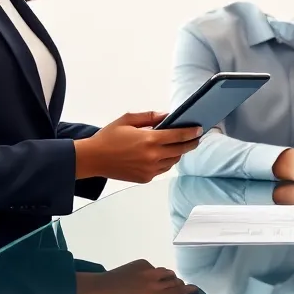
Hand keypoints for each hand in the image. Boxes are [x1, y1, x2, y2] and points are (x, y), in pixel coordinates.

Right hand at [74, 112, 200, 182]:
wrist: (93, 159)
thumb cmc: (108, 137)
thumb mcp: (127, 120)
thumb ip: (149, 117)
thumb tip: (167, 116)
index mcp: (149, 140)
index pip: (178, 136)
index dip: (191, 133)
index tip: (200, 129)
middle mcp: (152, 156)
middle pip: (180, 150)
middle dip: (191, 143)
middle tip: (197, 138)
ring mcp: (150, 169)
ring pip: (173, 161)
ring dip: (178, 153)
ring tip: (180, 145)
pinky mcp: (145, 178)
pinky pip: (163, 169)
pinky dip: (166, 162)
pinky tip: (164, 155)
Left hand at [75, 260, 201, 293]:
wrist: (101, 288)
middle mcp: (154, 292)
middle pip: (179, 289)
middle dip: (189, 289)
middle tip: (194, 289)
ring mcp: (150, 277)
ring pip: (172, 277)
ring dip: (175, 281)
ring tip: (172, 283)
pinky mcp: (145, 266)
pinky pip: (160, 269)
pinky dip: (162, 273)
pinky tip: (154, 277)